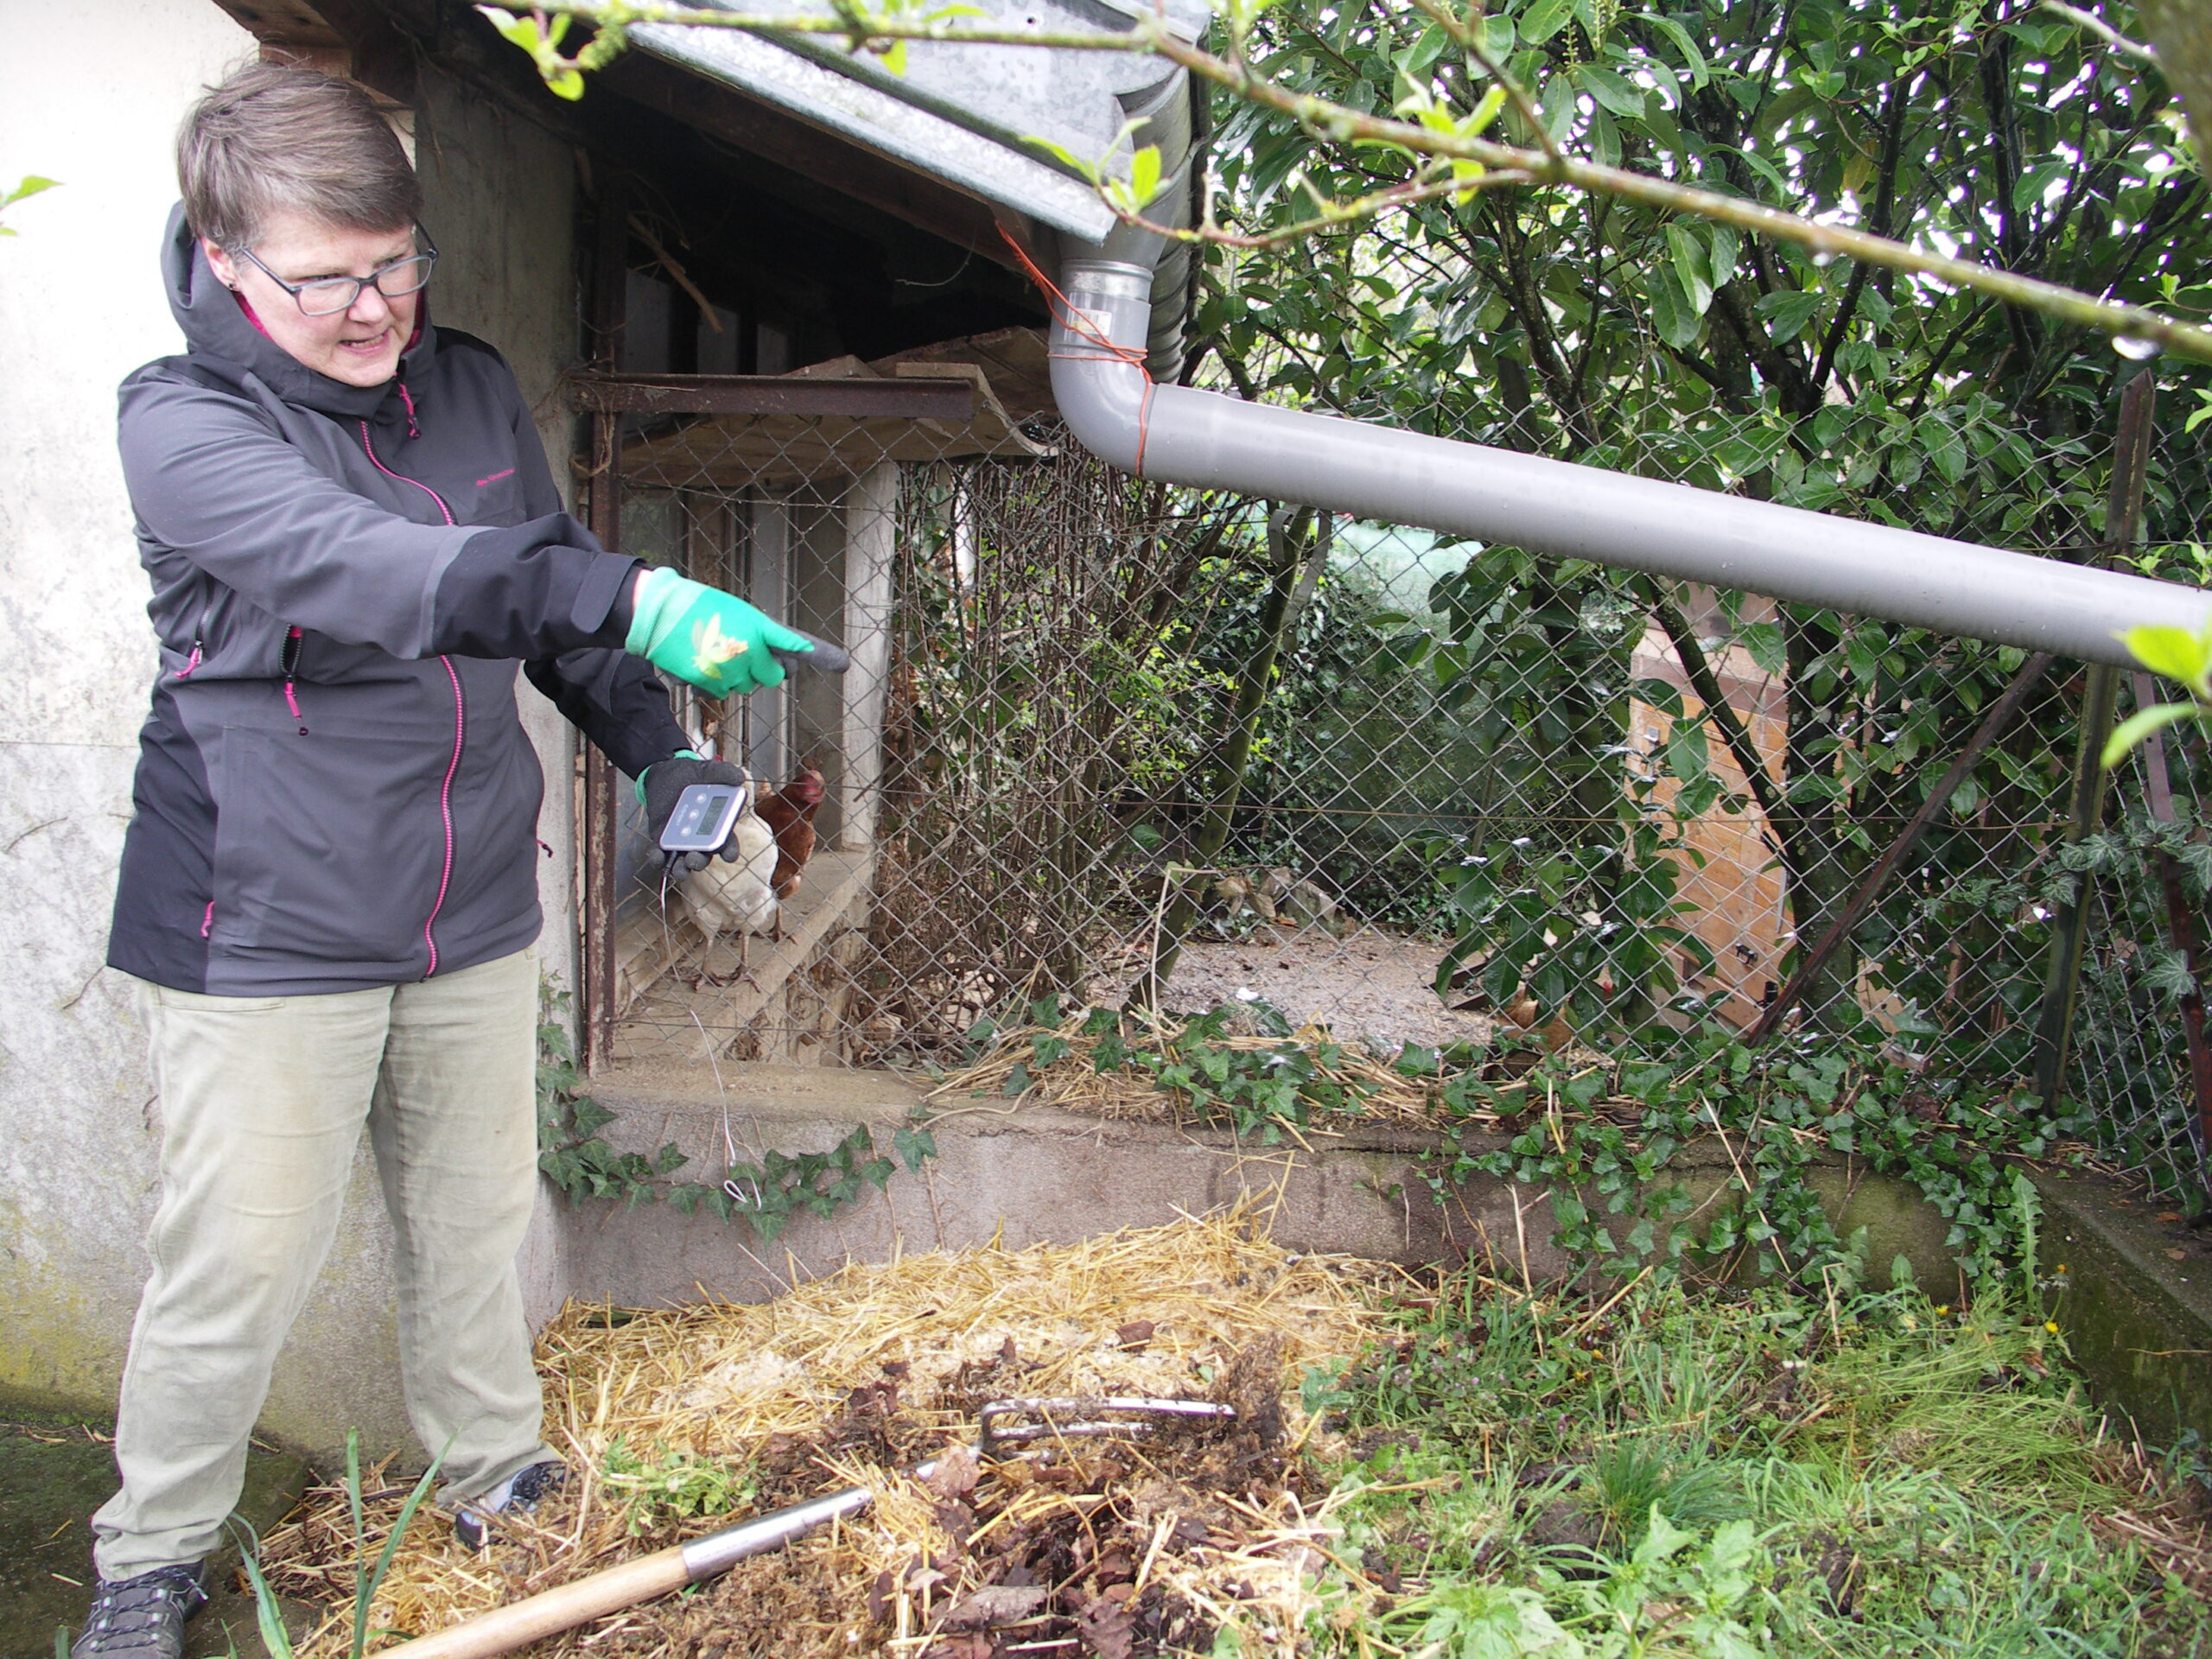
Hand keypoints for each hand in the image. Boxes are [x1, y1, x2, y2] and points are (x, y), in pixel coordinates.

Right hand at [626, 568, 813, 697]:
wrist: (657, 612)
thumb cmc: (697, 606)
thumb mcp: (735, 611)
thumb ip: (759, 634)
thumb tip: (777, 657)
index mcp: (755, 626)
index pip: (792, 641)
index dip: (817, 653)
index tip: (841, 663)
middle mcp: (746, 649)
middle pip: (772, 677)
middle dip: (763, 670)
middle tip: (745, 653)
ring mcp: (727, 668)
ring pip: (746, 687)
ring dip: (737, 676)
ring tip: (717, 651)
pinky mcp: (708, 681)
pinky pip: (722, 692)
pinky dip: (716, 682)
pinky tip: (703, 661)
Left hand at [640, 754, 745, 869]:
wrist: (666, 773)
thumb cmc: (693, 775)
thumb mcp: (709, 770)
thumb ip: (725, 773)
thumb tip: (740, 778)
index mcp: (718, 825)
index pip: (727, 844)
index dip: (729, 851)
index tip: (729, 855)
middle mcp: (701, 838)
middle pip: (704, 858)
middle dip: (700, 862)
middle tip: (695, 858)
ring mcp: (681, 841)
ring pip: (683, 863)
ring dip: (682, 870)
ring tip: (680, 867)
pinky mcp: (662, 840)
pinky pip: (661, 855)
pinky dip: (658, 859)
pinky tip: (658, 856)